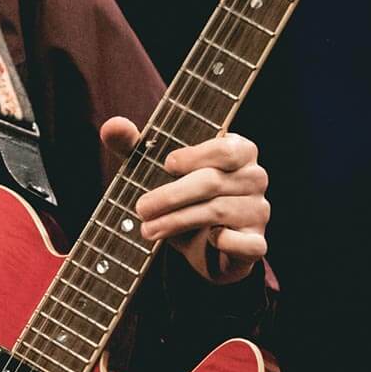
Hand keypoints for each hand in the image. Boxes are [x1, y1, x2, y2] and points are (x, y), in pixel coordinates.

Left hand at [99, 116, 269, 283]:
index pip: (224, 148)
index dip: (194, 156)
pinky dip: (225, 242)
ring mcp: (259, 210)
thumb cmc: (182, 197)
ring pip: (219, 213)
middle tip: (141, 208)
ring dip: (178, 221)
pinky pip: (246, 243)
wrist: (203, 246)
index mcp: (239, 150)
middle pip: (213, 183)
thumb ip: (134, 145)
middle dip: (171, 196)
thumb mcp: (155, 171)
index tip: (167, 166)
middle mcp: (254, 177)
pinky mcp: (257, 243)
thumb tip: (112, 125)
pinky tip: (207, 240)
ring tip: (148, 229)